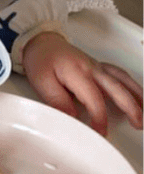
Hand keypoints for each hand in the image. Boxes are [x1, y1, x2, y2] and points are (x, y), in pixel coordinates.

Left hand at [23, 31, 143, 135]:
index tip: (100, 132)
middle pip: (116, 89)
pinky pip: (120, 74)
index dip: (100, 118)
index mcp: (77, 73)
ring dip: (136, 96)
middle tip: (137, 124)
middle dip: (130, 108)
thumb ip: (58, 101)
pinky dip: (131, 85)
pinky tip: (136, 94)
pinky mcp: (98, 66)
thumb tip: (73, 118)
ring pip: (123, 80)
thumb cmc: (40, 60)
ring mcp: (97, 66)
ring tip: (143, 113)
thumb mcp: (42, 82)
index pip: (94, 99)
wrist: (40, 41)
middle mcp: (92, 68)